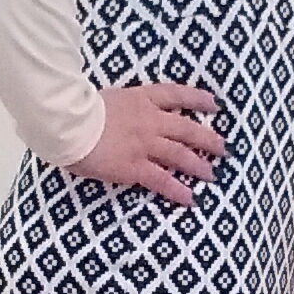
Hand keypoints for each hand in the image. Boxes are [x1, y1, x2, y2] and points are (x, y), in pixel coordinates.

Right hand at [66, 82, 225, 206]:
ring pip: (181, 155)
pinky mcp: (135, 167)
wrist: (69, 121)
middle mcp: (149, 120)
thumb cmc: (76, 108)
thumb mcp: (103, 98)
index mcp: (140, 99)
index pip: (176, 95)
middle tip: (224, 147)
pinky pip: (162, 180)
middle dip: (208, 139)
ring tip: (213, 175)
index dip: (198, 99)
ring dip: (199, 165)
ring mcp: (145, 144)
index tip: (215, 104)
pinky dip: (178, 190)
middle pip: (187, 128)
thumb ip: (116, 107)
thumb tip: (113, 116)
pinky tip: (190, 198)